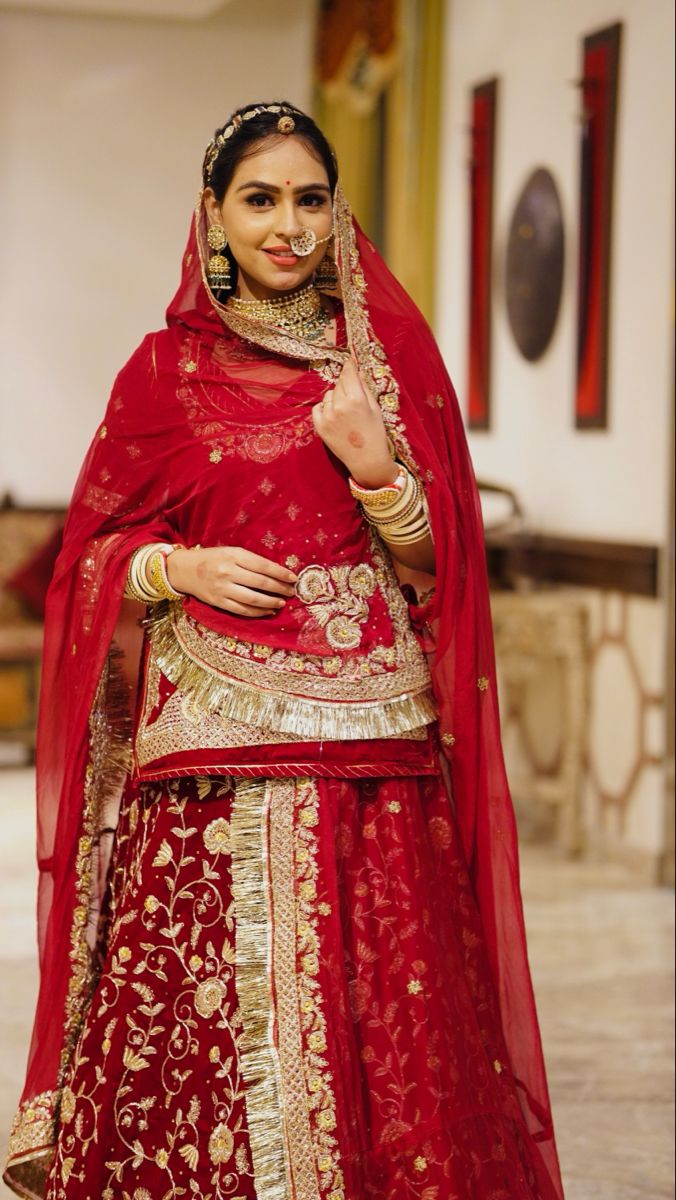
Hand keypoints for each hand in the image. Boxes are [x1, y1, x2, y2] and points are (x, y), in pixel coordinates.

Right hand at [167, 546, 296, 616]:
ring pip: (253, 599)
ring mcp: (222, 589)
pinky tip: (268, 610)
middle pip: (260, 583)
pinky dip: (258, 612)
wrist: (184, 570)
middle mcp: (228, 572)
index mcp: (233, 555)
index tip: (293, 578)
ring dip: (271, 602)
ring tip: (282, 603)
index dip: (280, 573)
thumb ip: (250, 560)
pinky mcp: (219, 602)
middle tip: (291, 592)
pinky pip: (242, 610)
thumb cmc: (212, 558)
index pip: (263, 565)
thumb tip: (276, 572)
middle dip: (279, 588)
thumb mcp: (230, 552)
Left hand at [312, 357, 396, 488]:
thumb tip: (357, 371)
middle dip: (346, 384)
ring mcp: (327, 416)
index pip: (349, 373)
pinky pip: (318, 407)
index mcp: (356, 399)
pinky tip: (335, 416)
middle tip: (353, 396)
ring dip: (336, 397)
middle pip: (339, 383)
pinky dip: (325, 408)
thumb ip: (365, 388)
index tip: (350, 361)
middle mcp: (339, 405)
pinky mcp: (319, 426)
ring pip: (329, 395)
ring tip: (346, 411)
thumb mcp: (375, 408)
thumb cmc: (375, 434)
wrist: (367, 460)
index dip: (350, 366)